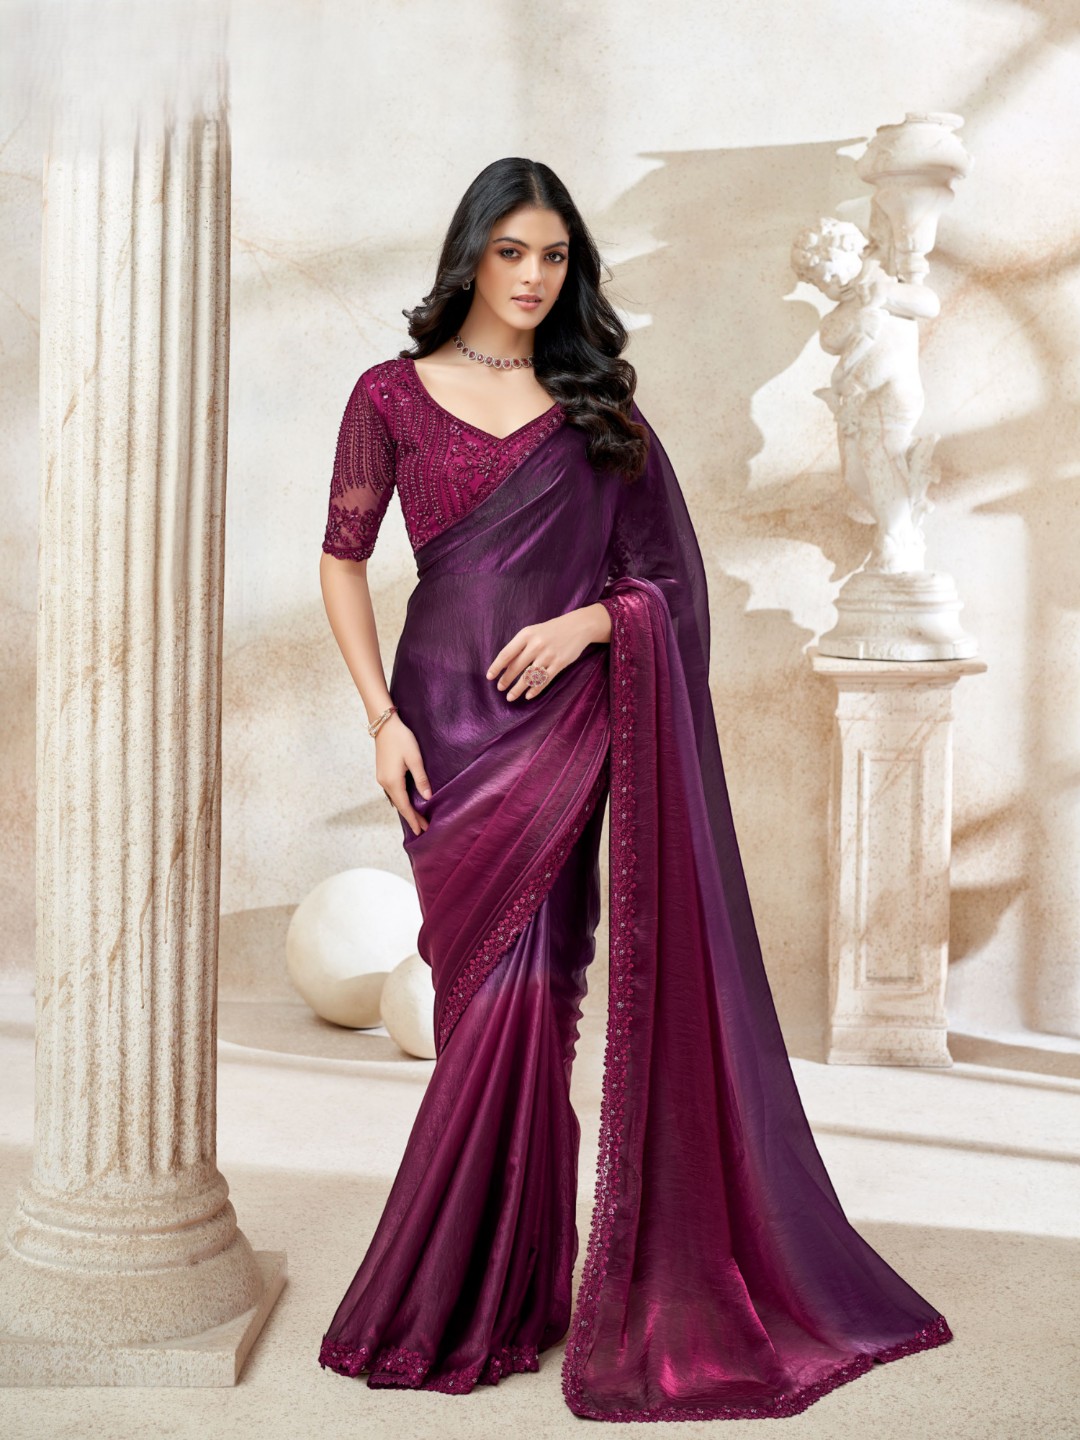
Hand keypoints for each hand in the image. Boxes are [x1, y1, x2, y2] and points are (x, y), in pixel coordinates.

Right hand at [374, 714, 430, 835]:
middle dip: (411, 817)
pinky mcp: (382, 773)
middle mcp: (384, 783)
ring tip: (417, 818)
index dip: (413, 819)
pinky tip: (407, 802)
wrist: (384, 725)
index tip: (421, 830)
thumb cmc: (401, 739)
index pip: (405, 806)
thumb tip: (427, 797)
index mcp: (393, 781)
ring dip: (406, 809)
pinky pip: (393, 792)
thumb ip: (421, 779)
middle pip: (400, 805)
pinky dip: (401, 800)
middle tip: (423, 828)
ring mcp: (382, 778)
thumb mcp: (415, 759)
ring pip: (396, 799)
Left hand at [486, 603, 610, 700]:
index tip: (489, 677)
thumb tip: (503, 665)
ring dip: (518, 689)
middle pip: (516, 667)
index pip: (506, 654)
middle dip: (506, 680)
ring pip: (529, 677)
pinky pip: (544, 680)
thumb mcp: (533, 631)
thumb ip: (519, 646)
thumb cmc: (551, 630)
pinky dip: (535, 690)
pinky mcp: (560, 663)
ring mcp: (548, 655)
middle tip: (500, 689)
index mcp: (526, 635)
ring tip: (510, 697)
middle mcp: (536, 645)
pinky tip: (528, 695)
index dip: (496, 667)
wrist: (578, 626)